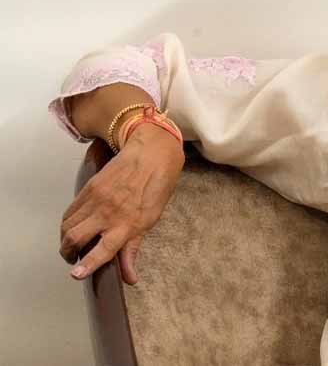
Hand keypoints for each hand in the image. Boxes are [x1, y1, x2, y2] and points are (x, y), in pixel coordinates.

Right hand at [59, 124, 184, 284]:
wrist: (151, 156)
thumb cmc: (156, 189)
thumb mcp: (150, 221)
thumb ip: (133, 249)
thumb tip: (129, 278)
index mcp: (128, 224)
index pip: (104, 249)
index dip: (89, 263)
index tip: (76, 273)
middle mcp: (109, 213)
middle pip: (75, 237)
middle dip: (67, 253)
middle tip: (72, 259)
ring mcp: (96, 199)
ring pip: (68, 225)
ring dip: (65, 239)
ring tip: (71, 245)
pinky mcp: (88, 188)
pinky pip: (70, 211)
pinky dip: (68, 223)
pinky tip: (74, 227)